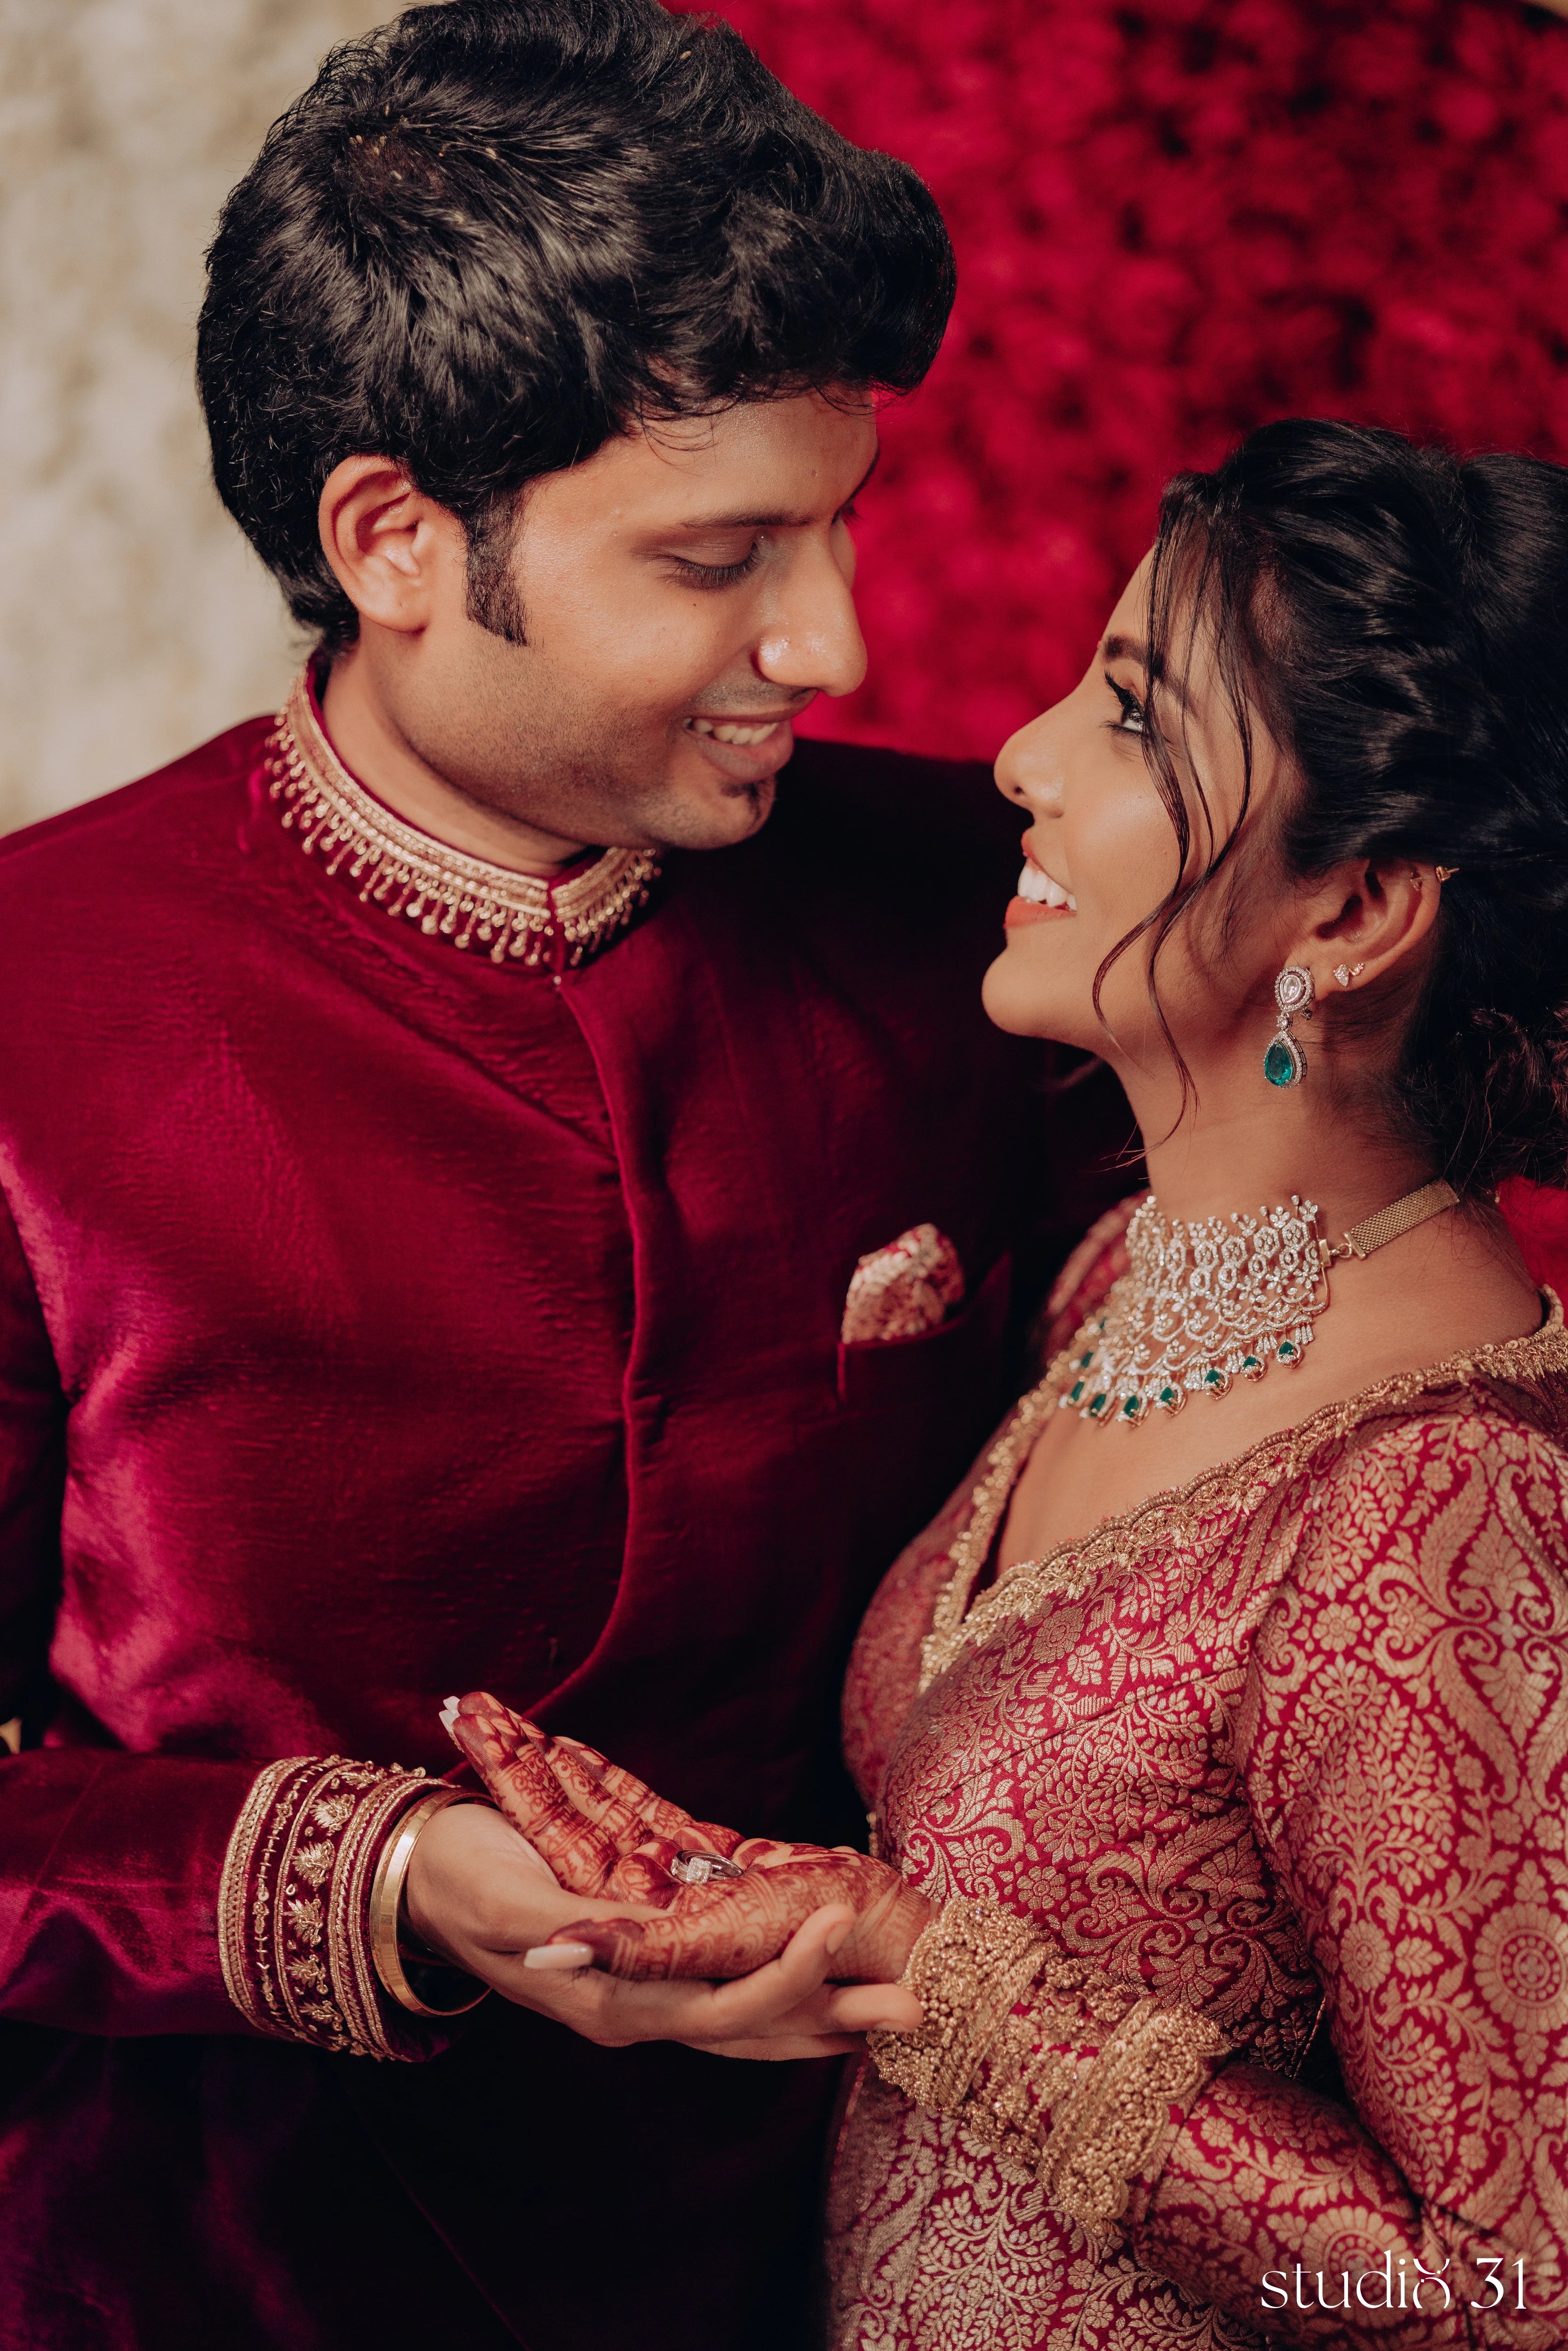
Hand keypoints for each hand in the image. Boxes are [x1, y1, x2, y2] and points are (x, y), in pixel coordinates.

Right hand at [442, 1692, 933, 1985]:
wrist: (415, 1878)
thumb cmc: (458, 1876)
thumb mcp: (507, 1897)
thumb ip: (561, 1929)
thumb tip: (614, 1948)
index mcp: (610, 2001)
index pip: (719, 2004)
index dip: (785, 1971)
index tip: (843, 1920)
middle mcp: (637, 2009)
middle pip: (754, 2026)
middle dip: (836, 2012)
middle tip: (920, 1998)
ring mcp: (644, 1993)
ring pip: (749, 2016)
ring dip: (823, 2008)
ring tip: (896, 2000)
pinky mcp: (646, 1961)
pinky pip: (725, 1985)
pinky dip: (779, 1982)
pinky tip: (824, 1971)